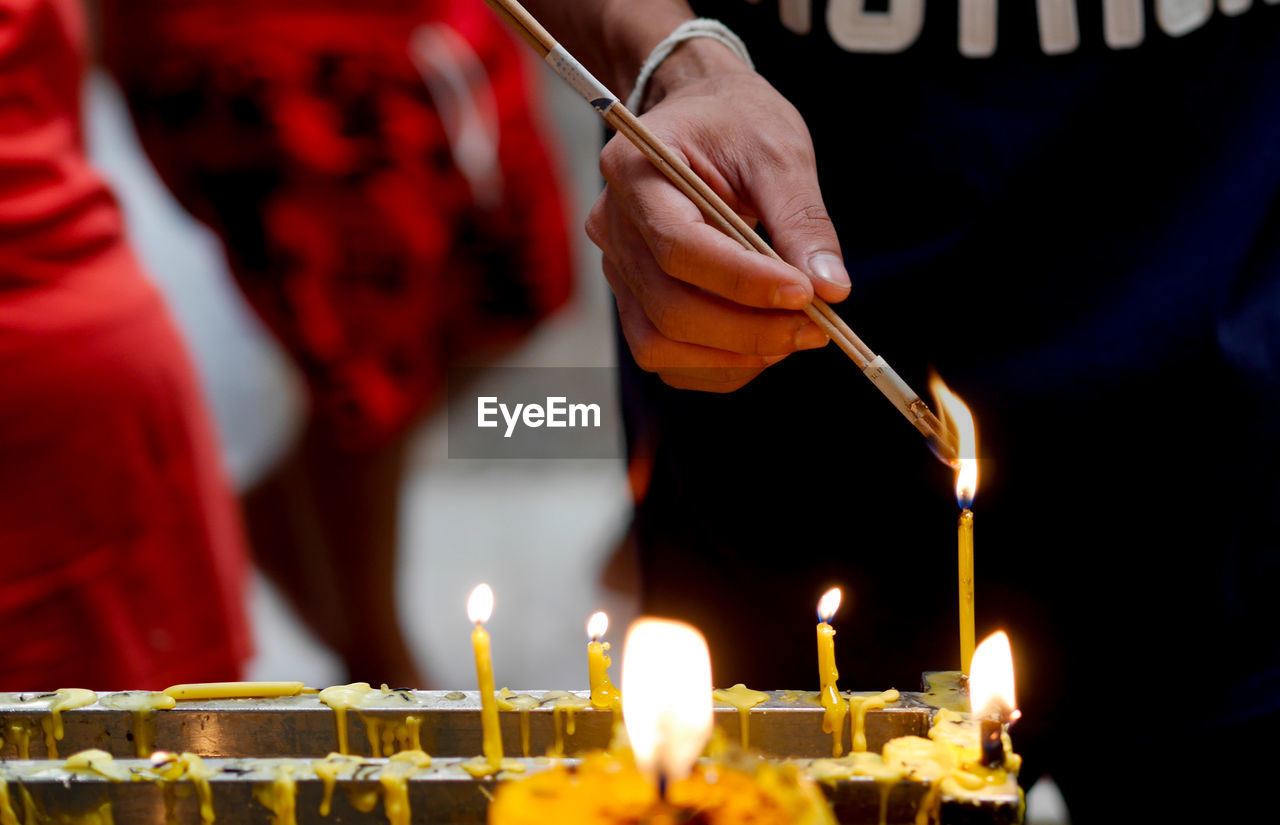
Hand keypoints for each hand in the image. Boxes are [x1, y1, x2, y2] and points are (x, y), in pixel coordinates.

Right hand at [586, 39, 849, 391]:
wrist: (700, 115)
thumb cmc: (736, 122)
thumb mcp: (779, 152)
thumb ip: (802, 221)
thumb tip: (831, 291)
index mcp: (635, 168)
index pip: (679, 245)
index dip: (743, 281)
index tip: (806, 294)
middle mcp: (613, 224)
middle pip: (668, 306)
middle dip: (748, 330)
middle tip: (815, 328)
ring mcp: (617, 267)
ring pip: (659, 343)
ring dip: (733, 355)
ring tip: (793, 335)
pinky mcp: (633, 298)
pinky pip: (664, 355)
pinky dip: (717, 365)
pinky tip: (762, 345)